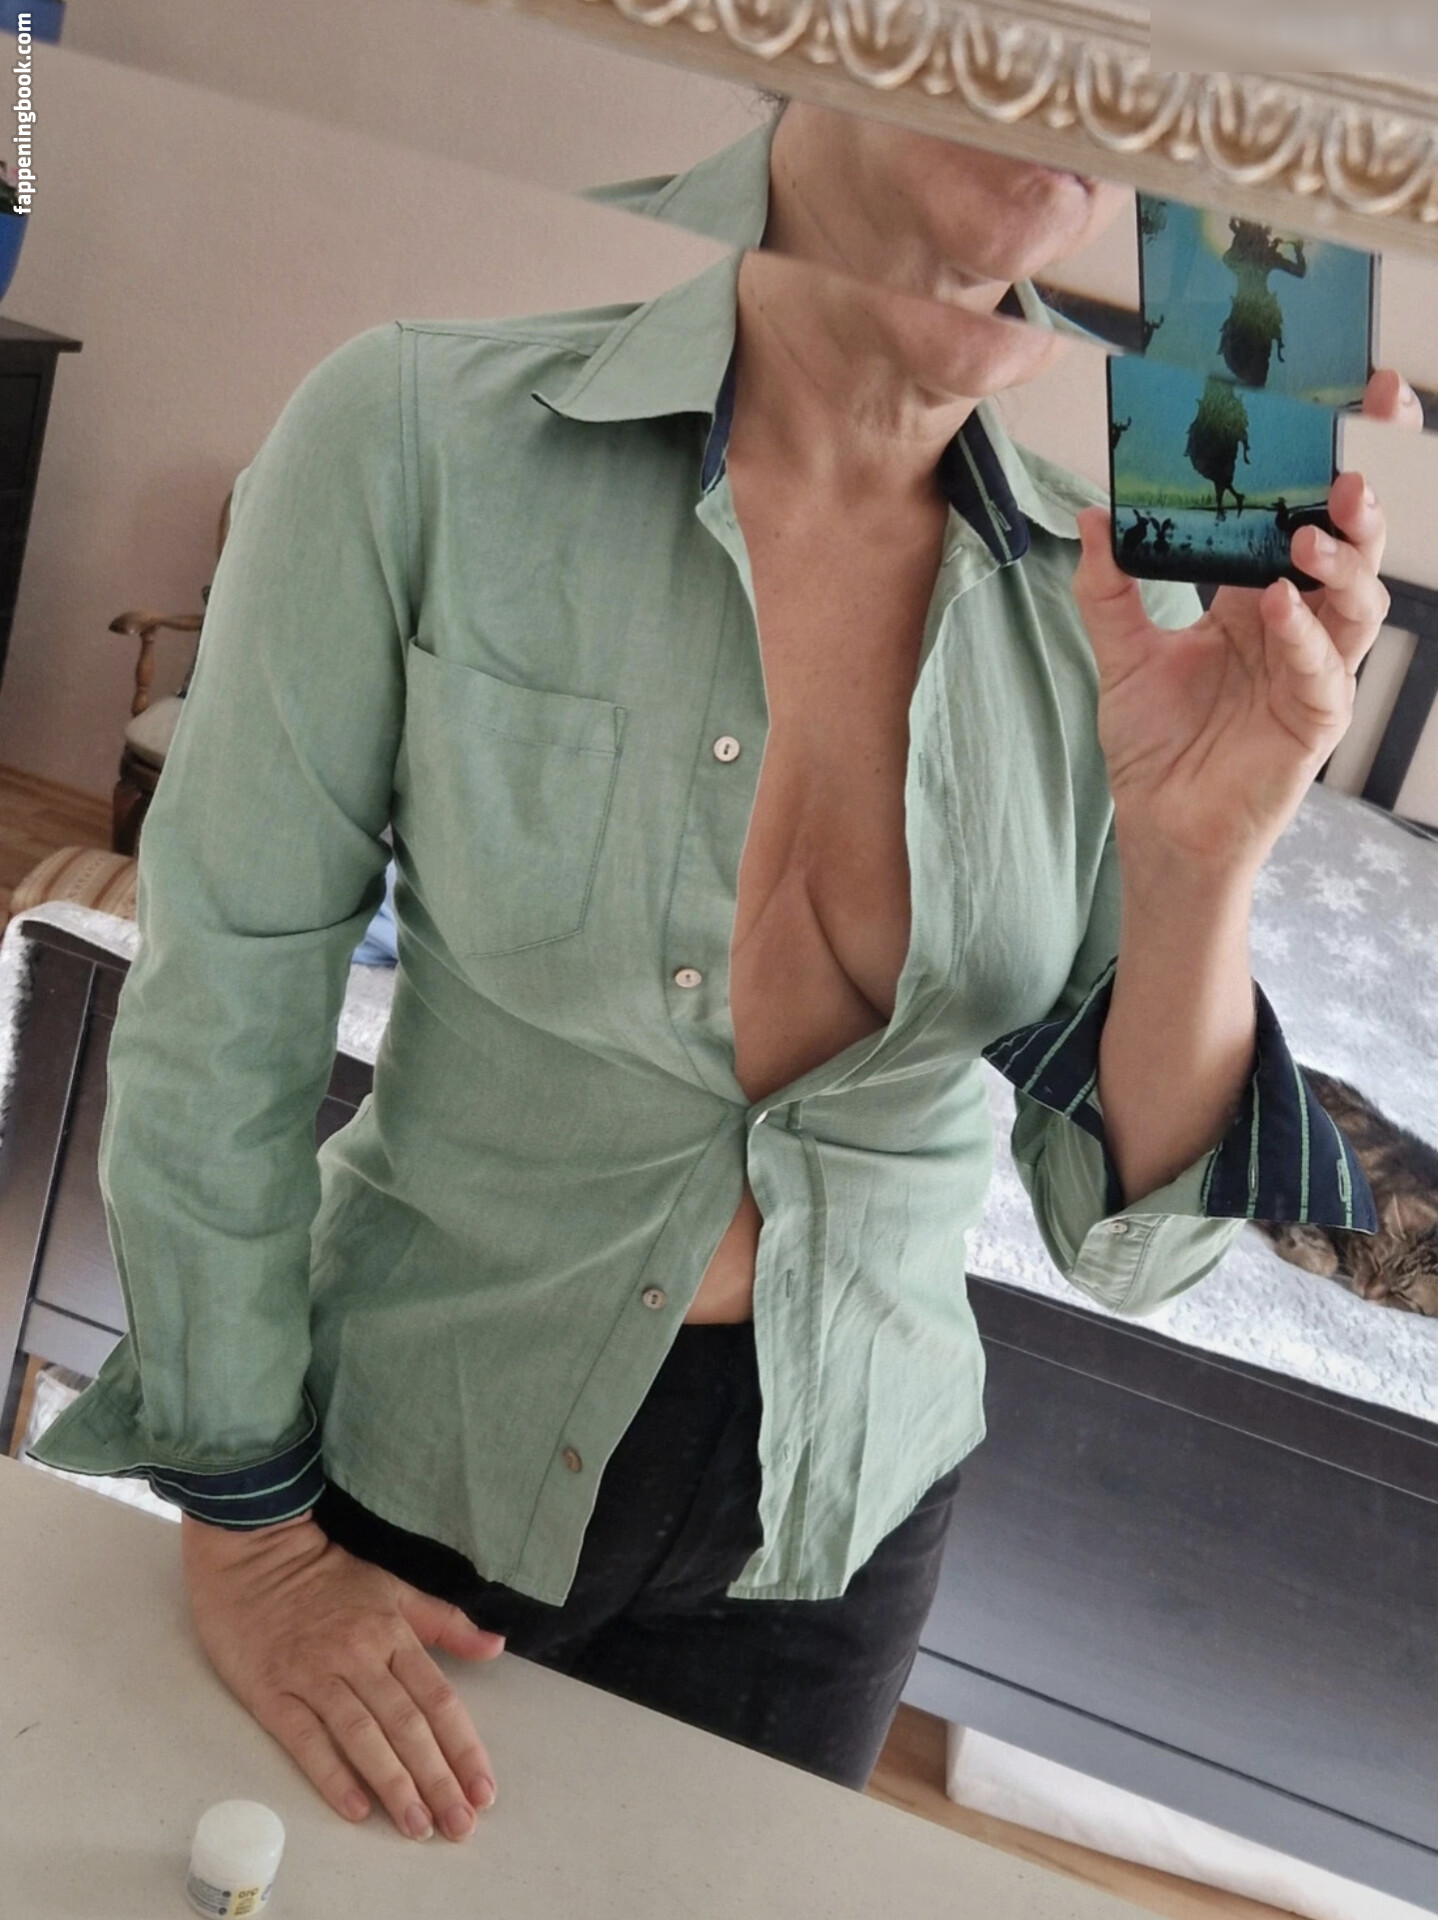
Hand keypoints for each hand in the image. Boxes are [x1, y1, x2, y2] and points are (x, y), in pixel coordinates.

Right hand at [181, 1512, 504, 1841]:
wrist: (255, 1556)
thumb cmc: (327, 1577)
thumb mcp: (393, 1589)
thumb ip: (445, 1623)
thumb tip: (495, 1646)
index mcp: (392, 1633)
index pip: (437, 1698)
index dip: (463, 1747)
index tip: (483, 1790)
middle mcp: (358, 1656)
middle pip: (406, 1725)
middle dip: (437, 1779)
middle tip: (460, 1826)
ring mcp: (314, 1676)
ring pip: (362, 1736)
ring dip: (394, 1785)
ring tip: (418, 1827)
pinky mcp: (272, 1694)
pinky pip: (306, 1740)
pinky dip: (332, 1776)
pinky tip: (356, 1809)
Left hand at [1073, 368, 1420, 881]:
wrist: (1158, 825)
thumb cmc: (1153, 742)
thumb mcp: (1120, 653)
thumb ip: (1109, 586)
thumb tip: (1092, 512)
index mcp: (1258, 595)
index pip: (1301, 515)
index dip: (1328, 464)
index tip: (1350, 401)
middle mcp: (1299, 624)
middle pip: (1352, 545)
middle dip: (1362, 497)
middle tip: (1353, 458)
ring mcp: (1315, 669)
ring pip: (1359, 600)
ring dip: (1342, 560)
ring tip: (1310, 532)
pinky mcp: (1317, 719)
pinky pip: (1324, 668)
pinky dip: (1304, 634)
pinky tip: (1278, 605)